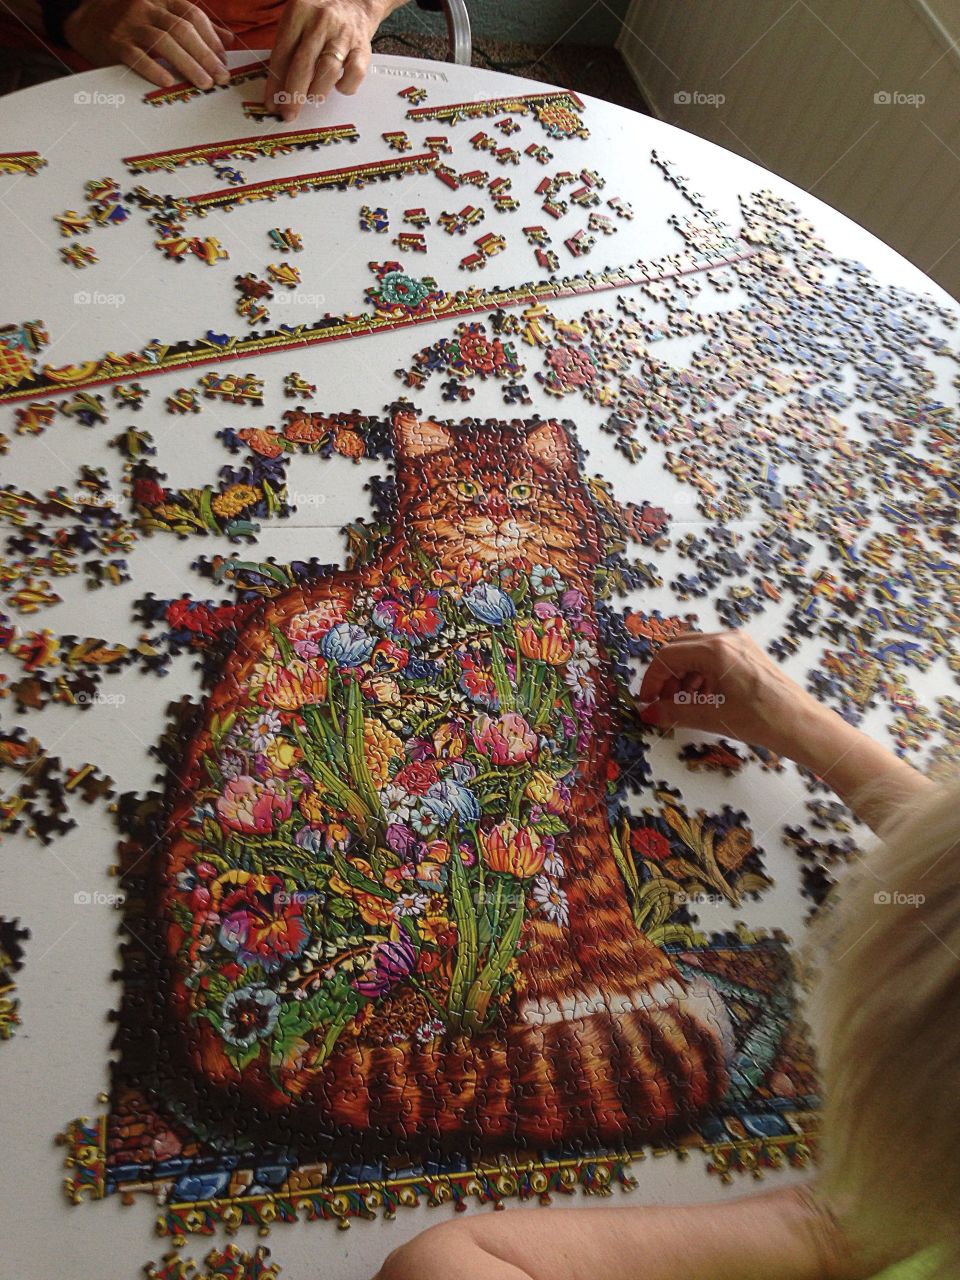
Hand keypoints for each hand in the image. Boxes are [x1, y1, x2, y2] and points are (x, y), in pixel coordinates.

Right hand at [63, 0, 230, 88]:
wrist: (86, 21)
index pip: (192, 14)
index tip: (224, 60)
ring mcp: (129, 24)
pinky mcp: (115, 42)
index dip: (211, 38)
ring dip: (187, 64)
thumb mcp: (162, 15)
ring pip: (164, 42)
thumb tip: (228, 39)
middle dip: (205, 55)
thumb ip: (193, 25)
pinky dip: (154, 69)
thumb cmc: (131, 22)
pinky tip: (169, 82)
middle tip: (220, 77)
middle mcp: (146, 7)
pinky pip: (137, 56)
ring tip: (204, 83)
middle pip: (182, 29)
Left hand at [265, 0, 404, 120]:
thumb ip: (285, 50)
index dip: (275, 82)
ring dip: (317, 91)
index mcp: (299, 12)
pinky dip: (345, 86)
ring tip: (311, 98)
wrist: (355, 1)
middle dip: (293, 94)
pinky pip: (354, 74)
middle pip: (303, 64)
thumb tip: (276, 89)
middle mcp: (321, 22)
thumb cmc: (321, 16)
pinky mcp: (362, 48)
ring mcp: (343, 35)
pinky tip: (338, 87)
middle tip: (288, 113)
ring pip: (327, 71)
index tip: (271, 103)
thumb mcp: (297, 21)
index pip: (282, 53)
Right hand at [637, 630, 930, 830]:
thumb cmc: (762, 720)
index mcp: (716, 650)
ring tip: (681, 704)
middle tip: (660, 702)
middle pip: (680, 649)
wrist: (803, 725)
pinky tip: (702, 699)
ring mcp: (740, 644)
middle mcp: (727, 639)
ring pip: (696, 653)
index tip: (647, 701)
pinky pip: (714, 658)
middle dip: (666, 676)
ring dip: (683, 676)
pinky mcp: (748, 654)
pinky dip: (700, 676)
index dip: (652, 679)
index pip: (668, 656)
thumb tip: (648, 713)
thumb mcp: (712, 717)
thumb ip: (675, 712)